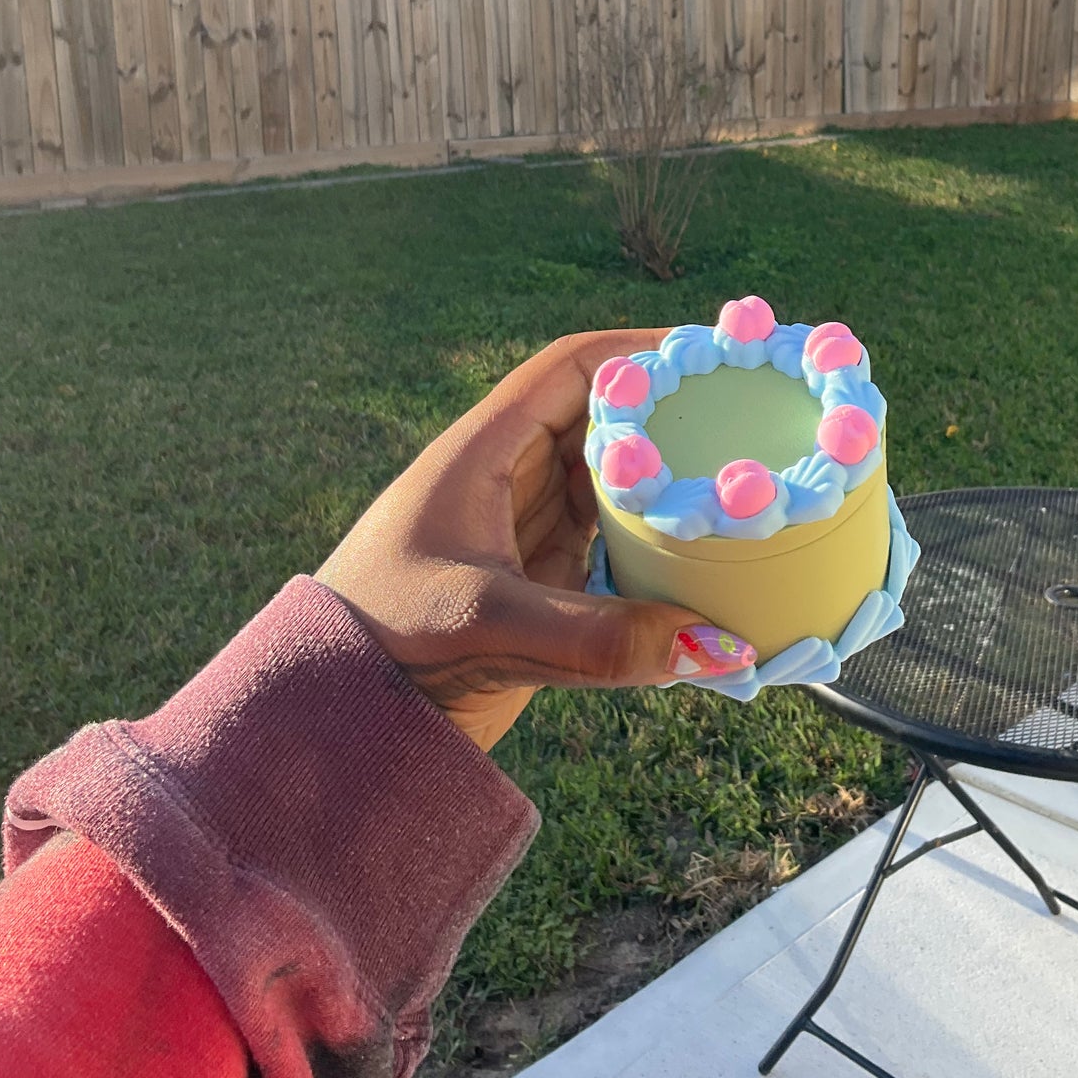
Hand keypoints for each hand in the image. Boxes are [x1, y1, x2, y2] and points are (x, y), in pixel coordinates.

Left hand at [316, 331, 755, 748]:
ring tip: (749, 485)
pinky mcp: (535, 596)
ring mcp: (523, 540)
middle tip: (751, 418)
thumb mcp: (486, 627)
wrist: (327, 726)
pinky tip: (712, 573)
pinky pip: (613, 558)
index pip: (569, 370)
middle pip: (604, 425)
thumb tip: (717, 648)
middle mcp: (506, 486)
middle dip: (672, 417)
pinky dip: (661, 558)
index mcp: (482, 454)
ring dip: (672, 489)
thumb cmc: (378, 646)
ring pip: (614, 493)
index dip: (637, 351)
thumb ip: (598, 638)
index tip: (709, 353)